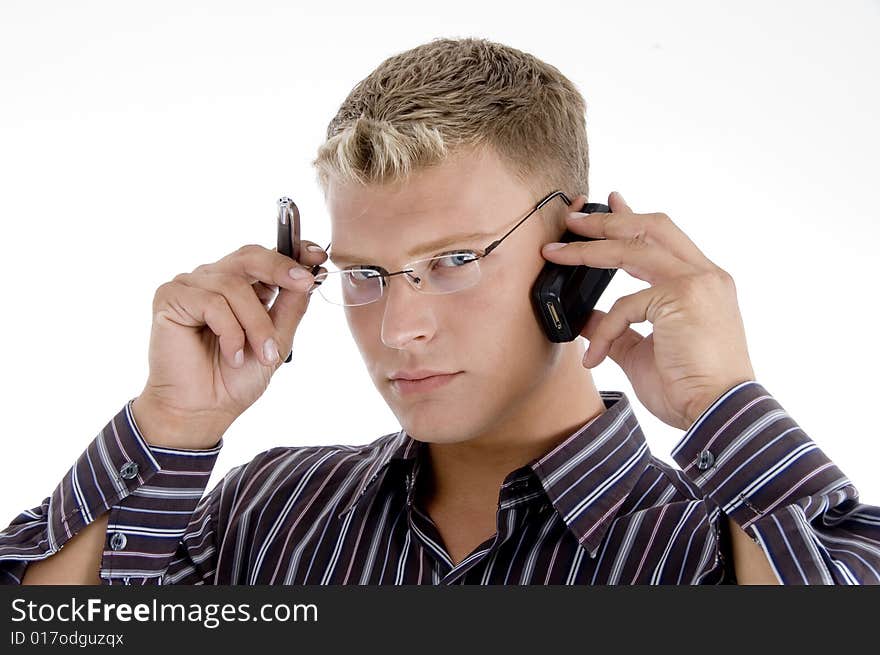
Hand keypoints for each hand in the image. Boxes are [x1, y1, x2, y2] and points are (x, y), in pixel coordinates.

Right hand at [134, 242, 327, 447]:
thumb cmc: (235, 379)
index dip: (291, 253)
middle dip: (280, 269)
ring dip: (256, 323)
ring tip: (262, 354)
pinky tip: (232, 356)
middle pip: (249, 257)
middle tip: (304, 283)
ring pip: (234, 286)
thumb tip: (309, 277)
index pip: (264, 257)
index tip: (317, 256)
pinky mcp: (170, 298)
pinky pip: (211, 302)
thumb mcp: (276, 340)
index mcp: (239, 287)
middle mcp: (213, 280)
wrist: (203, 410)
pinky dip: (230, 332)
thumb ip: (291, 307)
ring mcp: (190, 287)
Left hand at [541, 191, 754, 429]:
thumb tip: (586, 318)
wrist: (718, 415)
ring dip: (590, 248)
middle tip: (572, 218)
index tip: (611, 201)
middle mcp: (706, 276)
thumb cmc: (690, 389)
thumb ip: (617, 329)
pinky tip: (595, 357)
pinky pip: (626, 303)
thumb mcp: (642, 353)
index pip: (664, 238)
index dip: (633, 217)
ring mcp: (698, 283)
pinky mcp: (682, 298)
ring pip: (633, 249)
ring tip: (557, 252)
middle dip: (607, 220)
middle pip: (651, 227)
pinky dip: (606, 329)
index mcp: (703, 285)